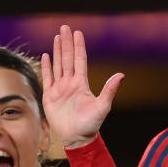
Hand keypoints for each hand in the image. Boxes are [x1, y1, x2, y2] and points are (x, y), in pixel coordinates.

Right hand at [39, 25, 122, 148]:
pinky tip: (46, 56)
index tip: (78, 33)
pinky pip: (47, 78)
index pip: (80, 60)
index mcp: (82, 84)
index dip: (78, 46)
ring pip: (58, 65)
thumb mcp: (103, 106)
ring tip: (57, 37)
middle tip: (64, 27)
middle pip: (67, 58)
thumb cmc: (91, 125)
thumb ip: (110, 90)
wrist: (77, 138)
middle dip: (66, 43)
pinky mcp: (50, 96)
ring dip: (57, 51)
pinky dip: (47, 67)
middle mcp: (71, 83)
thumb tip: (121, 75)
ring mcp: (60, 89)